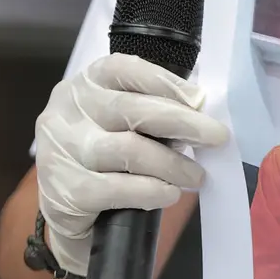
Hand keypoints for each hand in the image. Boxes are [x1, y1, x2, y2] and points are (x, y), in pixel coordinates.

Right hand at [34, 53, 229, 274]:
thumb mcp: (116, 124)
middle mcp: (68, 113)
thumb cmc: (102, 158)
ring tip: (196, 176)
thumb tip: (200, 112)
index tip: (199, 99)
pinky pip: (119, 189)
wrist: (63, 210)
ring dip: (173, 164)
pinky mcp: (67, 191)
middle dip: (183, 122)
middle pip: (132, 109)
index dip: (164, 81)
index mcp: (83, 86)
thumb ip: (148, 112)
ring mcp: (63, 151)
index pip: (121, 69)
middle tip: (217, 137)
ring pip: (130, 151)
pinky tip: (169, 194)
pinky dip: (152, 191)